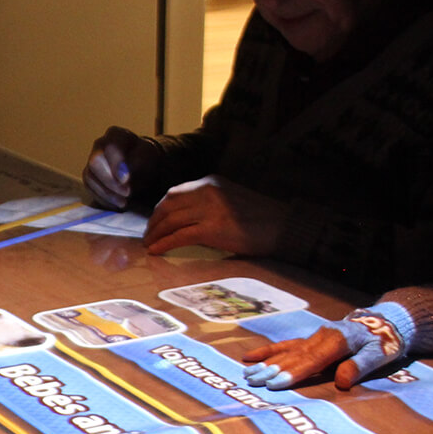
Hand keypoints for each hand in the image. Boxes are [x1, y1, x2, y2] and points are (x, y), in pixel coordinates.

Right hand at [83, 126, 153, 209]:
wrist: (142, 167)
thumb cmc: (145, 159)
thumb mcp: (147, 157)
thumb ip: (135, 164)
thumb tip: (122, 178)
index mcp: (115, 135)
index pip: (111, 147)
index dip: (116, 164)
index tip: (126, 179)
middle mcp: (99, 146)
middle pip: (95, 163)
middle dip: (110, 181)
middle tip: (127, 193)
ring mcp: (92, 162)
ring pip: (90, 178)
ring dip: (107, 193)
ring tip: (124, 203)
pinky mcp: (90, 177)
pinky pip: (90, 189)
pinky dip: (103, 199)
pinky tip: (116, 204)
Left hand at [143, 178, 287, 255]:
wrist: (285, 227)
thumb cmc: (261, 218)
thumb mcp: (232, 199)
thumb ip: (209, 202)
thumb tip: (183, 218)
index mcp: (212, 182)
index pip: (175, 193)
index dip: (160, 209)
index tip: (153, 222)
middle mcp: (208, 192)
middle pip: (168, 205)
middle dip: (153, 222)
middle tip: (147, 236)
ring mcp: (211, 209)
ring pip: (171, 220)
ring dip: (155, 234)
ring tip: (149, 245)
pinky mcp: (214, 229)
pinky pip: (180, 236)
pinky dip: (164, 244)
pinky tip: (156, 251)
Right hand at [242, 304, 411, 389]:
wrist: (383, 322)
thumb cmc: (382, 342)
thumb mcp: (379, 355)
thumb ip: (359, 367)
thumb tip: (340, 382)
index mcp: (337, 341)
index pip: (311, 361)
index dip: (293, 373)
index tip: (275, 383)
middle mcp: (320, 337)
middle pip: (293, 356)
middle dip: (271, 370)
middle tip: (253, 381)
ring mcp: (313, 337)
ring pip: (286, 351)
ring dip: (266, 362)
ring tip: (247, 373)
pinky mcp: (310, 340)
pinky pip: (286, 346)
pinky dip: (268, 351)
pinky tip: (250, 357)